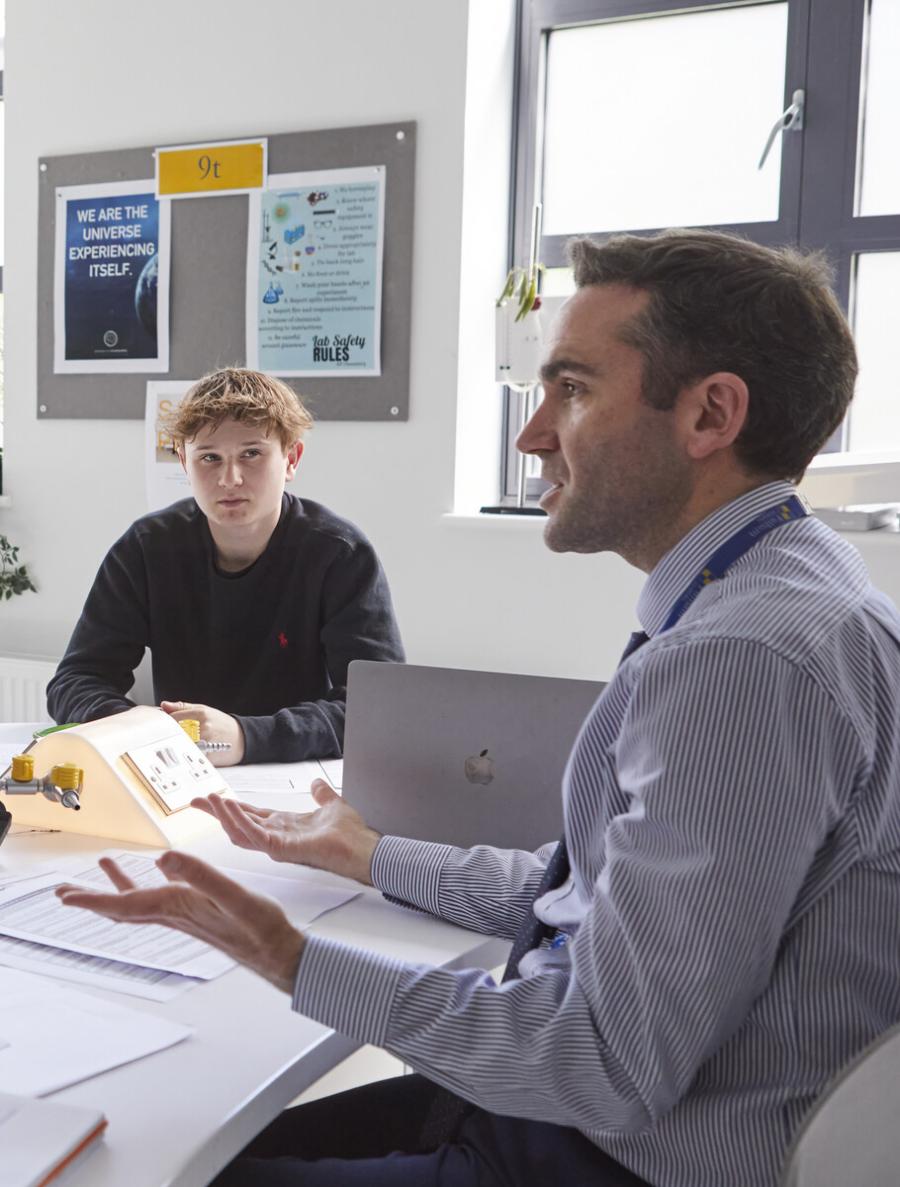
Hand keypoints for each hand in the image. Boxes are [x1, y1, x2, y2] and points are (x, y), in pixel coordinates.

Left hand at [55, 853, 303, 993]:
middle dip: (92, 898)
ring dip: (117, 887)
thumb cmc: (260, 928)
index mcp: (177, 907)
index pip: (124, 905)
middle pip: (122, 907)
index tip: (64, 895)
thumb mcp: (234, 896)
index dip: (92, 899)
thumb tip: (163, 858)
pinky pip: (162, 898)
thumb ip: (201, 875)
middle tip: (64, 890)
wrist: (278, 952)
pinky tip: (159, 872)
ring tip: (106, 864)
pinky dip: (149, 884)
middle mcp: (175, 913)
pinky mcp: (198, 913)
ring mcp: (185, 915)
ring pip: (140, 902)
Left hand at [161, 701, 244, 765]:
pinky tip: (186, 754)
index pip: (172, 718)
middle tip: (167, 738)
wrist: (242, 738)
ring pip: (180, 746)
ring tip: (177, 746)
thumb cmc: (222, 724)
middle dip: (168, 736)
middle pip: (175, 733)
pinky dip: (185, 756)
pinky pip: (190, 757)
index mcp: (201, 714)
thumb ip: (182, 708)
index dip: (164, 723)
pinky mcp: (208, 756)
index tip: (161, 726)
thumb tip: (164, 705)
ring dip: (175, 747)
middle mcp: (203, 727)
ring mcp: (206, 742)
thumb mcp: (204, 710)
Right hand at [192, 780, 380, 884]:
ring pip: (240, 830)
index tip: (211, 797)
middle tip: (194, 800)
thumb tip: (316, 783)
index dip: (230, 806)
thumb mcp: (332, 805)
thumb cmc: (350, 834)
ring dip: (223, 814)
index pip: (250, 815)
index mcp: (283, 826)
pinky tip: (228, 806)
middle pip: (238, 823)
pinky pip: (254, 834)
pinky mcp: (280, 848)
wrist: (362, 848)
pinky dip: (239, 819)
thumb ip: (321, 795)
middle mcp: (276, 836)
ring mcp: (276, 844)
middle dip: (216, 812)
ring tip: (208, 800)